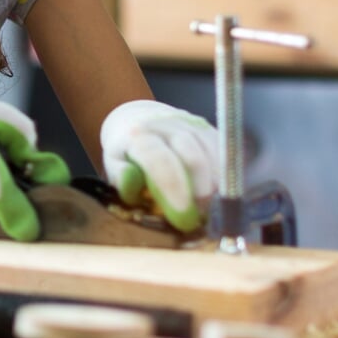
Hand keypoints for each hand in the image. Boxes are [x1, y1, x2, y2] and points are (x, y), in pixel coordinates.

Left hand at [99, 100, 219, 232]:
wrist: (138, 119)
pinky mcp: (208, 128)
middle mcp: (166, 125)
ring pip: (212, 153)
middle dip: (201, 189)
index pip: (159, 159)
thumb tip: (131, 182)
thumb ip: (121, 178)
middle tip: (201, 217)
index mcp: (138, 135)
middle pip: (192, 155)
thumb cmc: (126, 153)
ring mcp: (190, 124)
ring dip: (216, 184)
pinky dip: (224, 174)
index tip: (184, 215)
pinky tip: (219, 194)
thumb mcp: (114, 165)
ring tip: (211, 209)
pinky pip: (223, 151)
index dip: (173, 187)